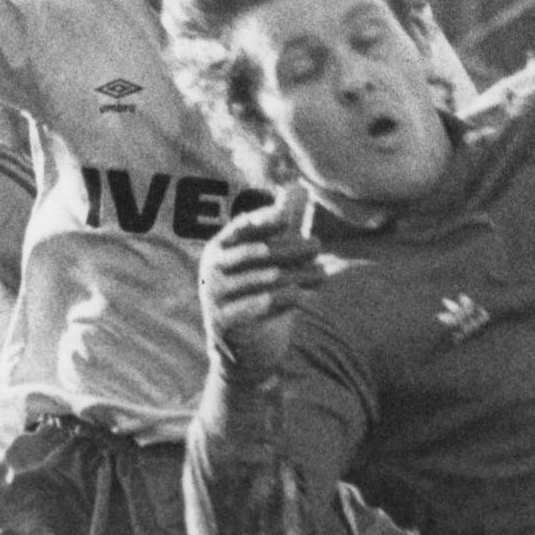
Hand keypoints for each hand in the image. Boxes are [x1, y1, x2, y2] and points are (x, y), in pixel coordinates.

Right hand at [201, 183, 323, 378]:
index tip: (287, 217)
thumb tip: (298, 185)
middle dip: (290, 248)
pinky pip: (254, 307)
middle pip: (257, 252)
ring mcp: (214, 296)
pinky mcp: (222, 322)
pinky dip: (280, 300)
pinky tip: (302, 298)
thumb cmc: (260, 293)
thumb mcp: (271, 258)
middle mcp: (212, 269)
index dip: (263, 219)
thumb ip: (283, 224)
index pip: (241, 227)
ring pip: (263, 280)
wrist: (246, 349)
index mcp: (221, 248)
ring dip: (296, 276)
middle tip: (317, 247)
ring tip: (322, 274)